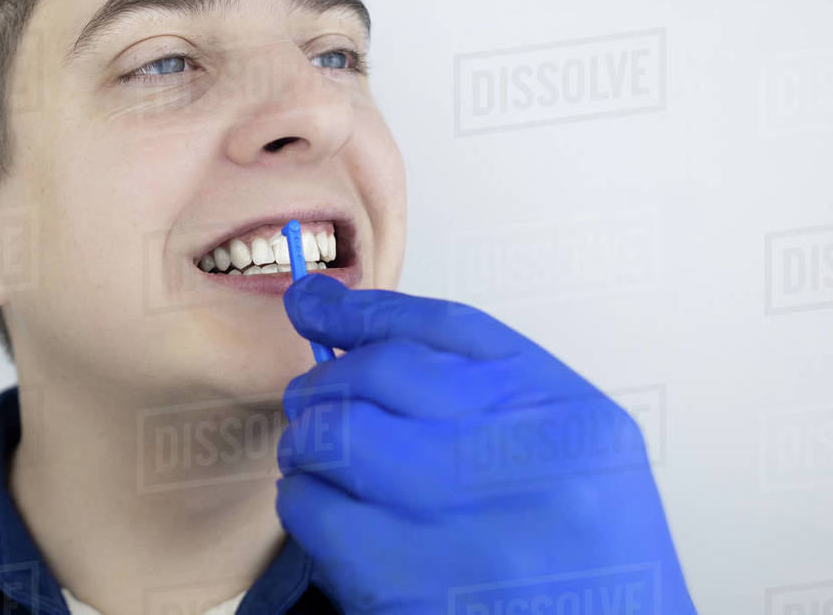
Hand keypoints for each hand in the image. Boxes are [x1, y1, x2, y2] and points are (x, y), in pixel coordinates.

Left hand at [275, 274, 695, 614]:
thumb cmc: (585, 567)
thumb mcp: (571, 458)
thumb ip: (480, 391)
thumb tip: (351, 329)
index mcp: (570, 419)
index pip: (447, 329)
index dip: (366, 310)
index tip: (313, 303)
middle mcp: (525, 464)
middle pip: (382, 373)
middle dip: (327, 384)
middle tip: (316, 404)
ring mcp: (467, 529)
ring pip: (335, 435)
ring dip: (309, 443)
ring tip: (322, 462)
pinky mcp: (408, 588)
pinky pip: (315, 511)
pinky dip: (304, 502)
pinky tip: (329, 514)